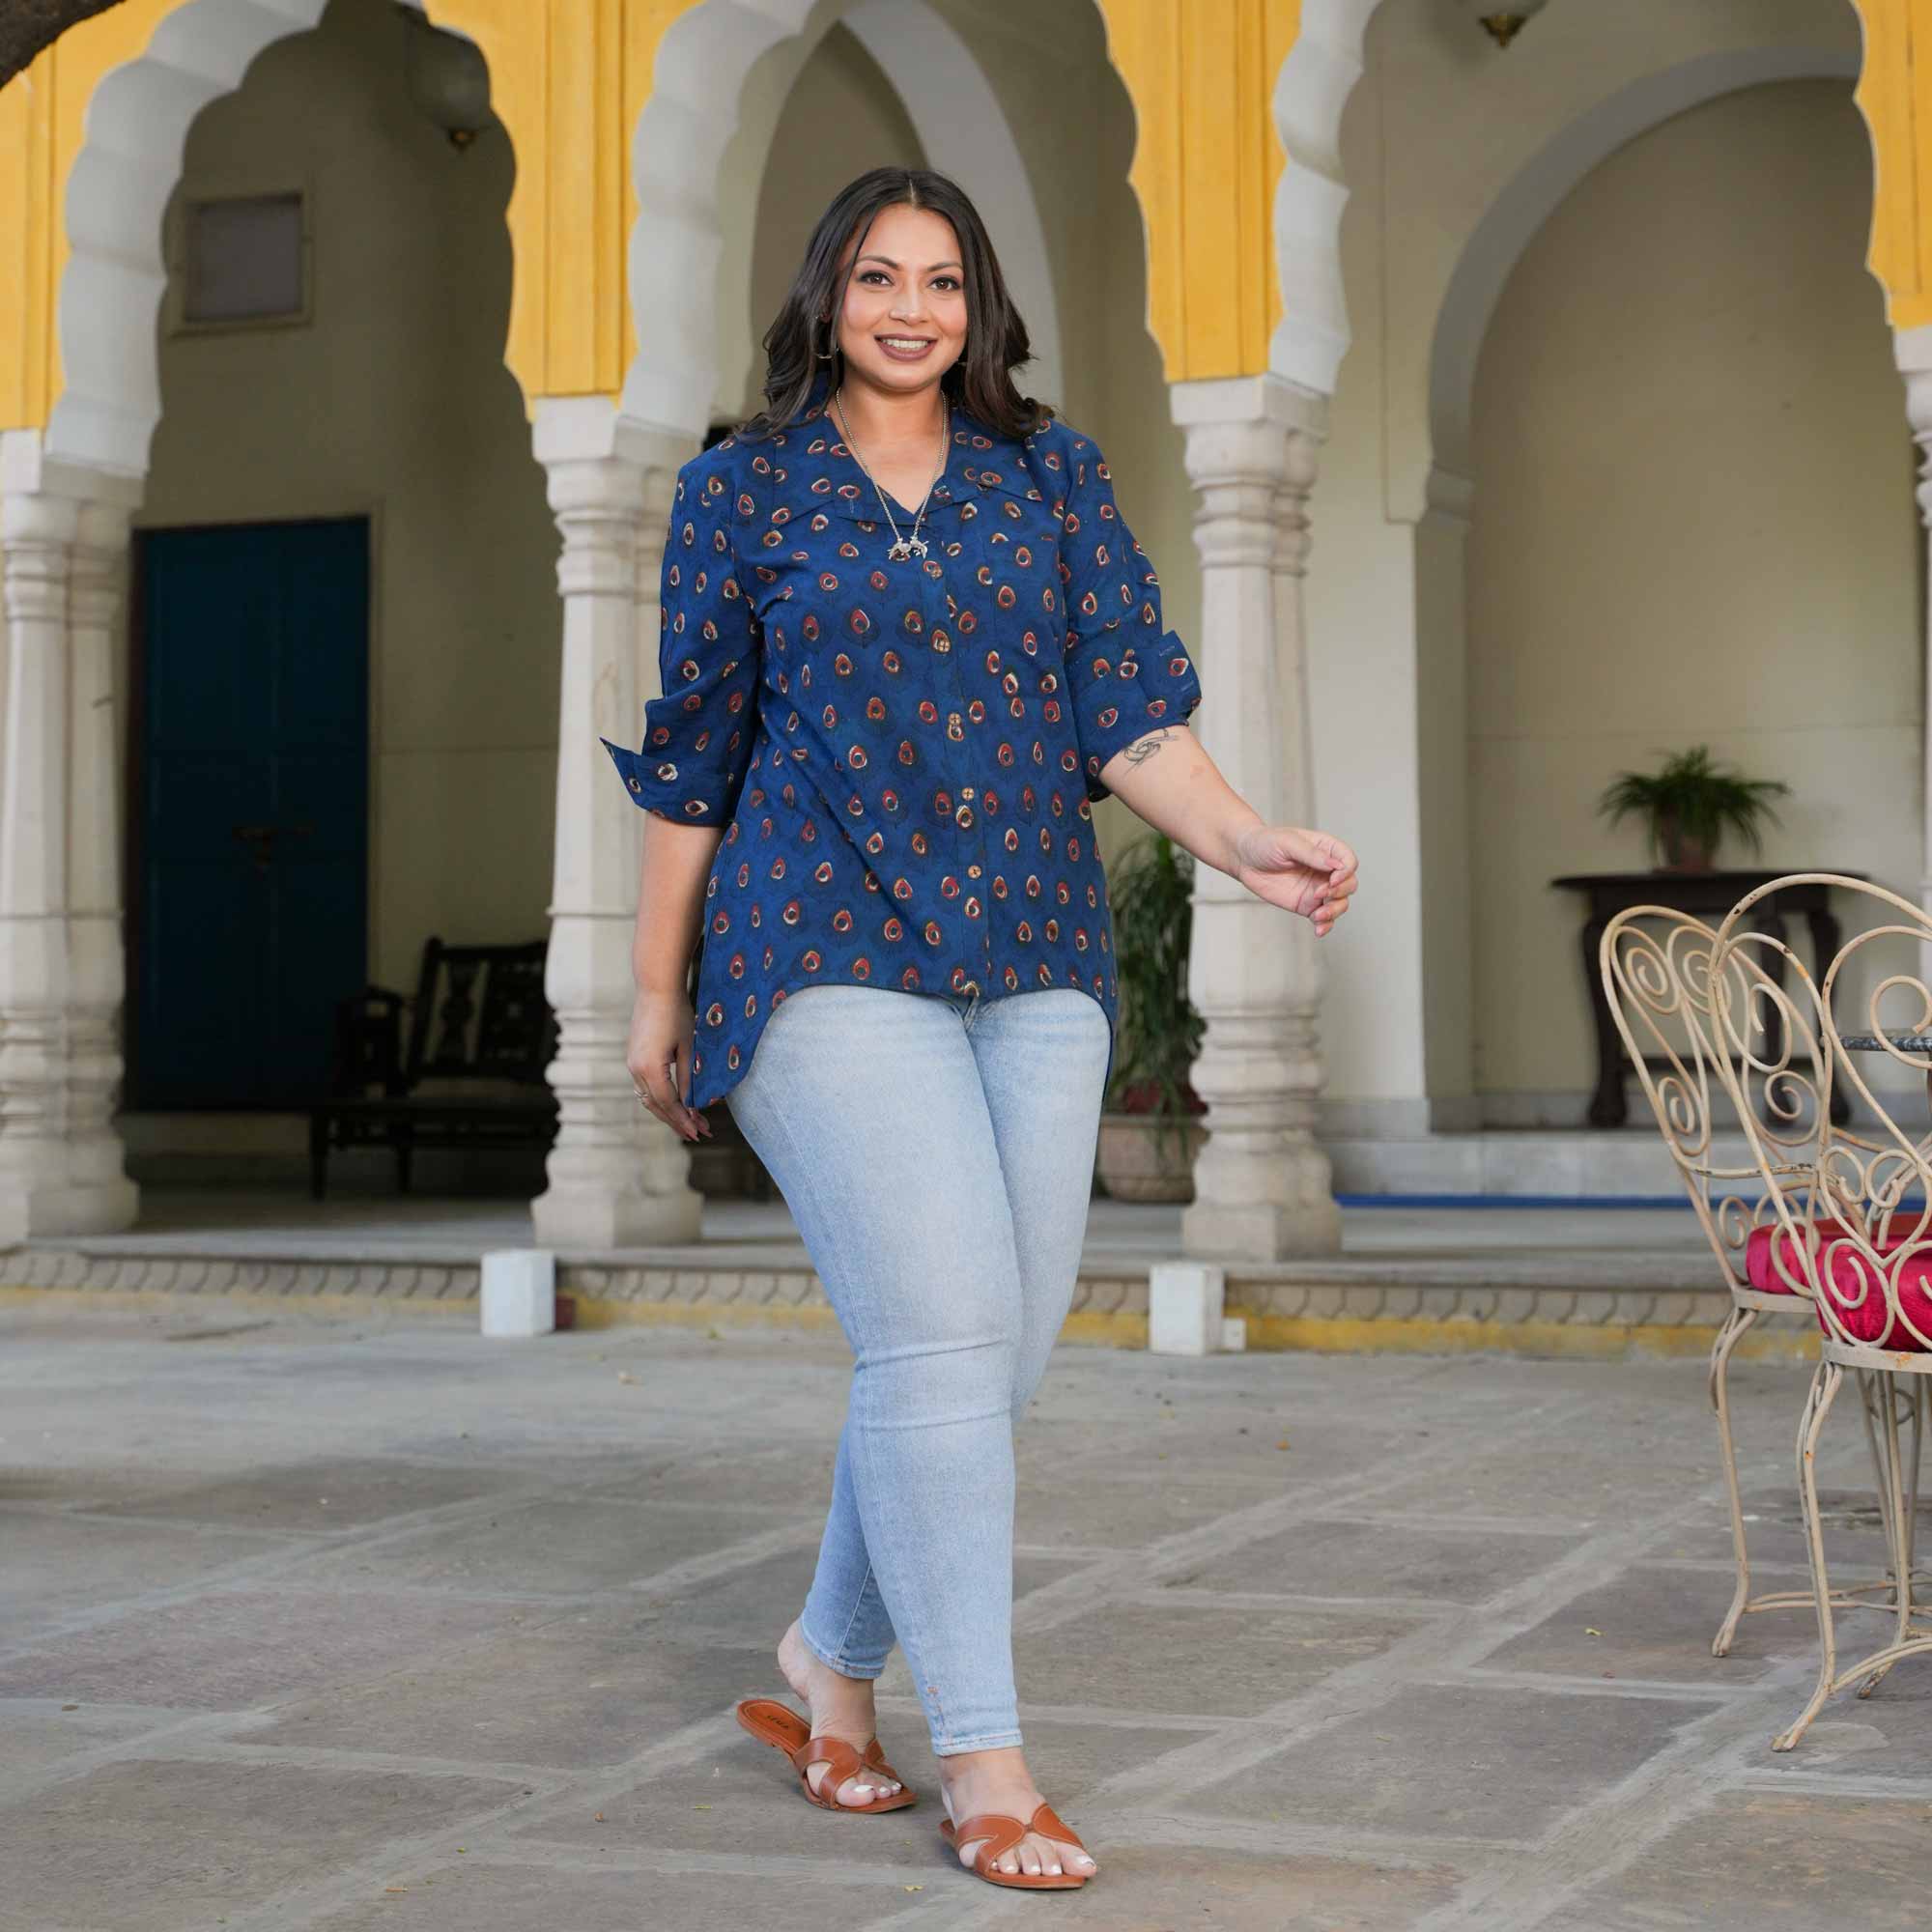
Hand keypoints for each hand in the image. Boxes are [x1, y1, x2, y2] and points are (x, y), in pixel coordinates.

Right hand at [626, 988, 711, 1141]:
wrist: (656, 988)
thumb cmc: (677, 1014)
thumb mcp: (688, 1048)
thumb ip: (688, 1078)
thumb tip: (693, 1105)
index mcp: (650, 1068)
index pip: (668, 1103)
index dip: (683, 1120)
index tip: (698, 1132)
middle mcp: (635, 1069)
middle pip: (656, 1105)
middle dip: (677, 1121)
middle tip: (699, 1132)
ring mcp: (632, 1064)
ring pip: (648, 1098)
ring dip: (668, 1112)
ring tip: (689, 1122)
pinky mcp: (633, 1058)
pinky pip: (645, 1087)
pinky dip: (659, 1098)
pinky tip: (674, 1103)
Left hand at [1231, 824, 1358, 936]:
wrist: (1244, 859)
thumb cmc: (1265, 843)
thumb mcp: (1288, 842)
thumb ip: (1312, 854)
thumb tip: (1336, 865)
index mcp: (1326, 849)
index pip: (1348, 861)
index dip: (1346, 872)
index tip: (1332, 879)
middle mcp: (1326, 870)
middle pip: (1349, 884)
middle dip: (1340, 892)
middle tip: (1320, 892)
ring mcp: (1318, 888)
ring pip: (1340, 903)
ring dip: (1334, 911)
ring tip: (1318, 915)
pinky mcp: (1306, 905)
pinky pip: (1323, 918)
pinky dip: (1325, 925)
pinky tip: (1318, 929)